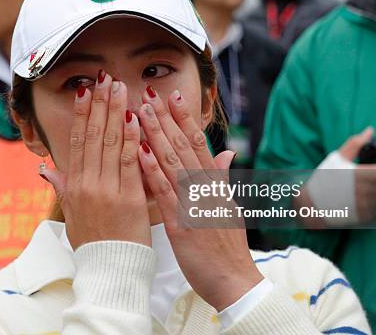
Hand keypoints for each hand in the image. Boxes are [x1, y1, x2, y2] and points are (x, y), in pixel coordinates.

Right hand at [40, 71, 150, 248]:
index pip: (77, 142)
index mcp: (74, 186)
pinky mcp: (128, 199)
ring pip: (109, 144)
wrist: (108, 270)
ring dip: (115, 113)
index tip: (86, 91)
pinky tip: (135, 119)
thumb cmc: (93, 244)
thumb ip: (61, 188)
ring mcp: (106, 190)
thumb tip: (45, 169)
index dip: (82, 115)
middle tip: (106, 78)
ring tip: (120, 88)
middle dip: (100, 105)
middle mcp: (87, 184)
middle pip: (92, 136)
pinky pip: (128, 163)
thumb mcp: (71, 215)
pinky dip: (130, 139)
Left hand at [137, 87, 262, 311]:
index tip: (172, 96)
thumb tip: (227, 152)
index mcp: (216, 185)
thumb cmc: (228, 248)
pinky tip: (140, 151)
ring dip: (156, 134)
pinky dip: (152, 170)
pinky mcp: (181, 224)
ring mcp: (194, 205)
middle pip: (185, 146)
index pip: (200, 144)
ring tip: (140, 111)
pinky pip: (165, 193)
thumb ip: (223, 179)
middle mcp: (207, 189)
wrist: (235, 282)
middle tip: (148, 93)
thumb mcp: (229, 208)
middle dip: (165, 118)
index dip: (185, 118)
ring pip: (173, 163)